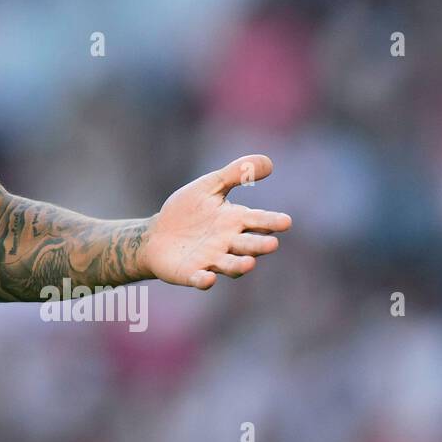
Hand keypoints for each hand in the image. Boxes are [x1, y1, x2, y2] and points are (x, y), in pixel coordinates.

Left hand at [141, 154, 291, 289]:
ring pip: (230, 265)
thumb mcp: (209, 187)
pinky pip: (200, 279)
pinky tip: (208, 278)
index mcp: (235, 221)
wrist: (156, 235)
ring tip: (249, 263)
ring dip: (239, 265)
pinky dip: (204, 280)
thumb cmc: (187, 211)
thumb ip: (235, 174)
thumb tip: (269, 161)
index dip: (271, 221)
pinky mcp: (191, 273)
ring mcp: (211, 260)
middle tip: (271, 244)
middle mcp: (228, 243)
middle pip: (248, 245)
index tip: (285, 221)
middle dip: (259, 245)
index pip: (258, 221)